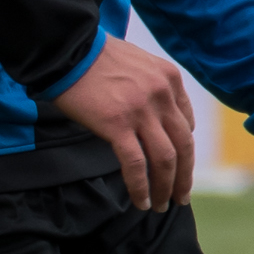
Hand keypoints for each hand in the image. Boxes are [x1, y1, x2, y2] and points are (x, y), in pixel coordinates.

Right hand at [52, 36, 196, 211]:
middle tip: (181, 198)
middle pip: (184, 146)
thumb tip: (156, 120)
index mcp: (170, 79)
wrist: (66, 48)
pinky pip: (136, 164)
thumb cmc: (95, 57)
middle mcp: (162, 95)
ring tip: (161, 205)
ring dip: (167, 187)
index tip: (179, 167)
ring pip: (166, 159)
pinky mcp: (117, 124)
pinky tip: (142, 201)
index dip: (185, 151)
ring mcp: (141, 110)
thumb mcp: (138, 64)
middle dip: (185, 177)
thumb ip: (153, 89)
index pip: (187, 124)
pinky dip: (141, 187)